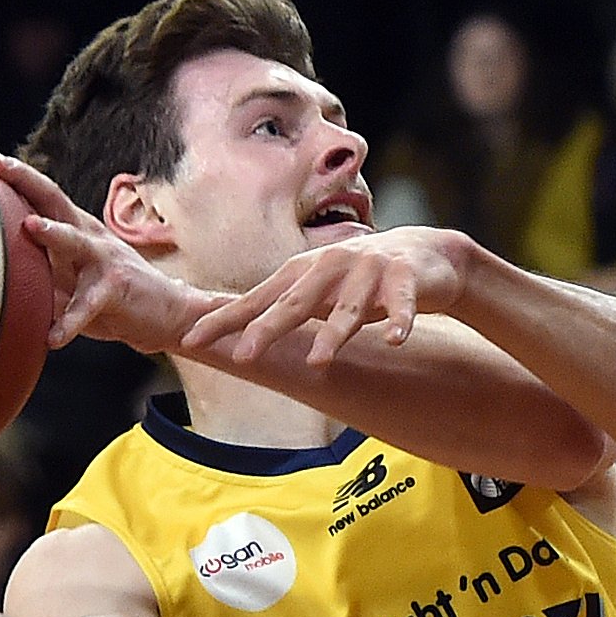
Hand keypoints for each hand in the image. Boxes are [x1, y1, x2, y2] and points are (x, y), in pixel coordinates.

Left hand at [0, 147, 206, 353]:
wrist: (166, 314)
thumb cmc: (109, 295)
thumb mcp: (65, 277)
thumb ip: (33, 267)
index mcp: (70, 225)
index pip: (33, 187)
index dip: (1, 165)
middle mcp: (86, 233)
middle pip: (51, 196)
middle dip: (21, 177)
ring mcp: (103, 259)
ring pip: (76, 241)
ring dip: (54, 232)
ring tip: (29, 226)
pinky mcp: (116, 290)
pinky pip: (89, 306)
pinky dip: (70, 322)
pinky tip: (53, 336)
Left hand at [180, 224, 473, 369]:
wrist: (423, 255)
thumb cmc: (359, 279)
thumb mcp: (316, 292)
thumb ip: (282, 308)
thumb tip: (233, 333)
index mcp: (301, 274)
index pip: (257, 300)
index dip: (225, 320)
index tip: (192, 339)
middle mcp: (329, 268)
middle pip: (296, 303)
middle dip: (269, 328)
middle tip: (244, 355)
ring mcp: (368, 271)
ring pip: (350, 307)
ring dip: (334, 333)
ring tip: (319, 361)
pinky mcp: (406, 279)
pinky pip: (403, 304)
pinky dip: (400, 321)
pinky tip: (395, 340)